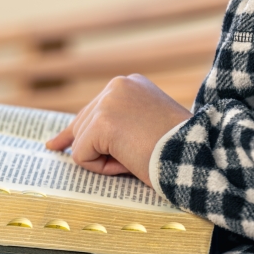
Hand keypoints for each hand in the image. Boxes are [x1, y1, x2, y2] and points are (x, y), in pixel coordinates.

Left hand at [44, 74, 190, 187]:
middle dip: (97, 150)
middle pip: (81, 127)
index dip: (79, 133)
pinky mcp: (101, 123)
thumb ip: (113, 127)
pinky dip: (101, 168)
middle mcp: (116, 86)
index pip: (91, 111)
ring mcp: (107, 102)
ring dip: (104, 160)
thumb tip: (68, 143)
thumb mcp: (143, 128)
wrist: (197, 155)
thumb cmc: (176, 149)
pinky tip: (128, 161)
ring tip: (137, 157)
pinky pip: (81, 157)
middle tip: (133, 155)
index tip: (56, 145)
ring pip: (81, 143)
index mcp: (129, 85)